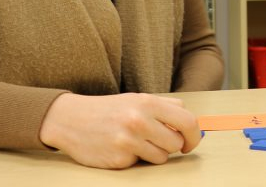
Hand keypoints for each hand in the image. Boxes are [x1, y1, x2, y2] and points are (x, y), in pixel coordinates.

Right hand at [39, 92, 201, 168]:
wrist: (71, 119)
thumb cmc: (109, 110)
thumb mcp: (137, 100)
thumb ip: (166, 109)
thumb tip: (193, 126)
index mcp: (148, 103)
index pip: (187, 122)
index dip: (194, 135)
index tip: (189, 142)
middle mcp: (139, 121)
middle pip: (176, 143)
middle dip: (171, 145)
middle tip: (157, 140)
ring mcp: (128, 141)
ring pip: (162, 158)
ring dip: (153, 154)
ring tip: (136, 142)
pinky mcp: (118, 160)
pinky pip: (140, 164)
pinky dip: (134, 159)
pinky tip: (120, 148)